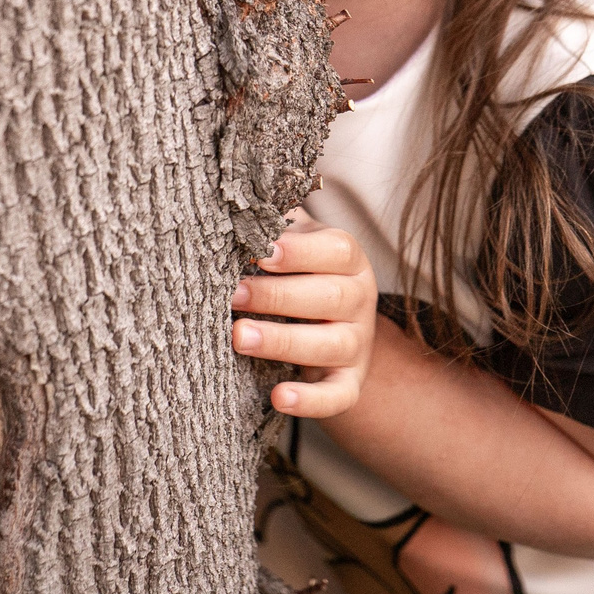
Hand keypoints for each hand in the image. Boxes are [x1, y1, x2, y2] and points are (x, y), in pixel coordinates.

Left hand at [230, 209, 375, 416]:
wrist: (332, 327)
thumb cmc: (299, 273)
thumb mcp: (296, 241)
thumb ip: (276, 220)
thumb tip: (243, 193)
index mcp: (348, 259)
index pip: (336, 250)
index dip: (301, 251)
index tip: (261, 251)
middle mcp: (360, 299)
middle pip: (331, 297)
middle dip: (279, 295)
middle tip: (234, 294)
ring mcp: (358, 344)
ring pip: (330, 344)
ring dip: (282, 342)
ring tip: (238, 337)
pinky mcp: (349, 383)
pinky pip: (337, 396)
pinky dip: (311, 401)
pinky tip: (279, 397)